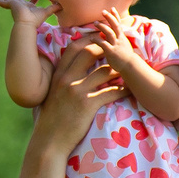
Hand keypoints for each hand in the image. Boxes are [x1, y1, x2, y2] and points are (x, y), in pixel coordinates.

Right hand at [0, 0, 49, 26]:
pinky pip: (2, 3)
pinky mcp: (10, 5)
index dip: (34, 0)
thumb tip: (62, 5)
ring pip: (10, 0)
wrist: (26, 22)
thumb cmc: (36, 19)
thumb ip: (54, 8)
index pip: (31, 4)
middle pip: (20, 0)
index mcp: (29, 9)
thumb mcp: (46, 11)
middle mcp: (22, 7)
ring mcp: (15, 6)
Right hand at [34, 38, 122, 153]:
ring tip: (127, 71)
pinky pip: (110, 92)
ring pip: (103, 71)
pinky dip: (122, 90)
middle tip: (119, 48)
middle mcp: (66, 79)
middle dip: (106, 47)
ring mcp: (77, 91)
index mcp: (58, 75)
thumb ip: (62, 81)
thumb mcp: (52, 95)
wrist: (49, 141)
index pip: (73, 47)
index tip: (102, 36)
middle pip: (89, 52)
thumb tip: (73, 70)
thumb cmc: (52, 120)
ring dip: (118, 70)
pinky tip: (129, 90)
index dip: (89, 38)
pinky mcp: (87, 105)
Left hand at [87, 15, 149, 77]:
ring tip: (95, 23)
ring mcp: (116, 45)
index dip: (115, 16)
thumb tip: (102, 35)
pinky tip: (91, 38)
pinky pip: (103, 43)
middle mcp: (120, 39)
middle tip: (103, 11)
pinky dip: (96, 40)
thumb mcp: (121, 46)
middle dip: (109, 17)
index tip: (112, 8)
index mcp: (122, 37)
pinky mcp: (111, 51)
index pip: (119, 24)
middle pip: (115, 25)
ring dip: (102, 26)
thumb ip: (113, 40)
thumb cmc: (125, 58)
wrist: (130, 67)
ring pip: (109, 32)